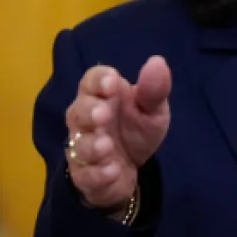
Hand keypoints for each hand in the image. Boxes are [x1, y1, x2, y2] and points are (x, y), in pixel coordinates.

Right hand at [64, 56, 172, 217]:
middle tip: (103, 114)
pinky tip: (113, 170)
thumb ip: (154, 89)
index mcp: (99, 95)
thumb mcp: (152, 110)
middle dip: (89, 112)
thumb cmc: (135, 129)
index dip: (99, 80)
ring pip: (79, 145)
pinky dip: (98, 173)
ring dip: (91, 146)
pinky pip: (86, 174)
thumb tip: (158, 61)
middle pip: (78, 111)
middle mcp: (84, 119)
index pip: (91, 81)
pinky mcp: (85, 175)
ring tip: (107, 146)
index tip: (112, 82)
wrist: (130, 169)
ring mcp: (81, 148)